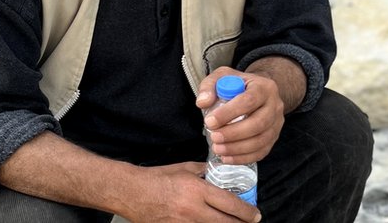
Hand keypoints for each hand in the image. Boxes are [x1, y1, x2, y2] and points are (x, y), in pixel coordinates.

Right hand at [119, 162, 260, 221]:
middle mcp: (193, 209)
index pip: (230, 204)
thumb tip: (220, 174)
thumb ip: (204, 172)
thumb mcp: (184, 169)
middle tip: (250, 222)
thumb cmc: (157, 178)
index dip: (247, 212)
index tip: (255, 215)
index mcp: (196, 190)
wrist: (132, 192)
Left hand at [196, 66, 285, 165]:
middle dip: (233, 133)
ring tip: (218, 148)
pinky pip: (261, 151)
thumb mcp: (223, 77)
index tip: (210, 121)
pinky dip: (243, 157)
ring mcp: (276, 123)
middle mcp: (275, 105)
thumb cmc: (239, 85)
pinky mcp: (274, 137)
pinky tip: (227, 157)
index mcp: (264, 87)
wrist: (258, 91)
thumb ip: (209, 86)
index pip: (248, 100)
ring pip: (261, 140)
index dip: (229, 113)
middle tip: (214, 137)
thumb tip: (202, 102)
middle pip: (258, 123)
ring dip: (237, 148)